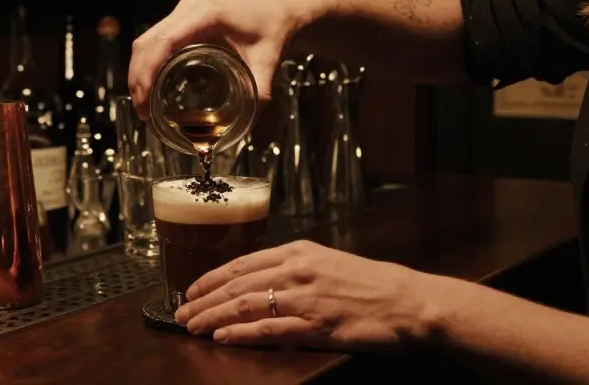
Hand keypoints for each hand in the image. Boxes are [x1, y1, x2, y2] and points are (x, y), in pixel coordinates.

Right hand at [128, 0, 313, 119]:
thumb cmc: (272, 31)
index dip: (147, 72)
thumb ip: (259, 92)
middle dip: (138, 77)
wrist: (280, 12)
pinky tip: (150, 85)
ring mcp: (184, 11)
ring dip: (139, 70)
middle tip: (142, 111)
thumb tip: (250, 127)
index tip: (144, 101)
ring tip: (143, 103)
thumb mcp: (267, 62)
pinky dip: (148, 61)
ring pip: (147, 39)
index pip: (163, 42)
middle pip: (147, 41)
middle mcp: (188, 9)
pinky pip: (157, 38)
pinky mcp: (184, 18)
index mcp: (205, 15)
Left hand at [174, 240, 430, 348]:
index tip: (190, 289)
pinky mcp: (316, 326)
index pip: (243, 262)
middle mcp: (298, 270)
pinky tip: (222, 337)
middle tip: (180, 312)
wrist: (408, 302)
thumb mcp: (329, 262)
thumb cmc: (372, 285)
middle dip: (203, 298)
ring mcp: (306, 298)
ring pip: (245, 305)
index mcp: (300, 252)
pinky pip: (269, 330)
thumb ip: (296, 268)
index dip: (211, 277)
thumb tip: (261, 279)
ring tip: (192, 325)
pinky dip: (240, 333)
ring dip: (213, 315)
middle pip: (237, 284)